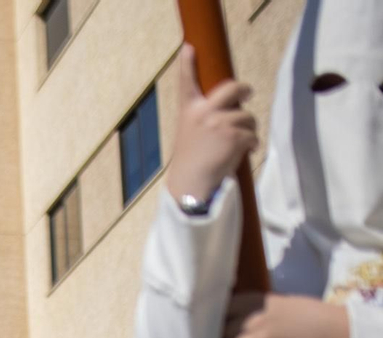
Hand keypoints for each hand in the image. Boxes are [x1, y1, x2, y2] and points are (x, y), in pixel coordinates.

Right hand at [167, 45, 258, 202]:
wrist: (191, 186)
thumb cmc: (191, 163)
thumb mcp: (190, 135)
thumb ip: (206, 119)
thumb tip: (233, 111)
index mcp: (188, 112)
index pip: (187, 83)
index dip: (187, 64)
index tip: (188, 48)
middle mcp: (203, 112)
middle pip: (232, 88)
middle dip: (243, 90)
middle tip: (247, 94)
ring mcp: (219, 122)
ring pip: (247, 117)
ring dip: (248, 129)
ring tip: (237, 145)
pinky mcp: (235, 135)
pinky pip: (253, 135)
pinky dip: (251, 145)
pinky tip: (242, 154)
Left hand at [225, 293, 349, 337]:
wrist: (331, 332)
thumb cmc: (309, 314)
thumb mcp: (279, 301)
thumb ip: (256, 306)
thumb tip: (232, 312)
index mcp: (259, 301)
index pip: (226, 307)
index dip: (224, 316)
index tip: (227, 321)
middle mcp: (256, 318)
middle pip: (224, 328)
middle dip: (227, 334)